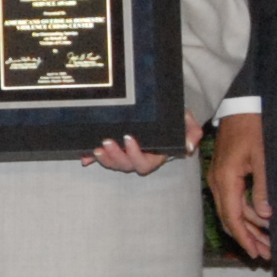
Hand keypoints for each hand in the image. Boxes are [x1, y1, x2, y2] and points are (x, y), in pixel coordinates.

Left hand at [88, 116, 202, 176]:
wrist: (166, 110)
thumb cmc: (176, 117)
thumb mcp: (187, 122)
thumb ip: (192, 133)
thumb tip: (189, 146)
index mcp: (155, 155)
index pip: (144, 163)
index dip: (135, 154)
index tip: (129, 138)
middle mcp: (139, 157)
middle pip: (125, 166)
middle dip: (115, 157)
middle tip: (106, 142)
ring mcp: (125, 154)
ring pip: (113, 163)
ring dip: (104, 158)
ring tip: (96, 148)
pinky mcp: (115, 148)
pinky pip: (102, 157)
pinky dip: (91, 158)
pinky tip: (84, 156)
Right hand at [207, 112, 268, 260]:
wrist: (244, 104)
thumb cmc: (255, 127)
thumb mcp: (264, 157)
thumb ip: (263, 187)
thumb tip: (265, 216)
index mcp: (225, 179)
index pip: (233, 217)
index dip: (245, 238)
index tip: (256, 253)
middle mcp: (218, 181)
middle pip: (230, 218)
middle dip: (248, 238)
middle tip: (266, 253)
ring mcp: (219, 177)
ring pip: (232, 210)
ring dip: (249, 226)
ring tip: (267, 241)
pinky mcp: (225, 172)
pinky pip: (233, 199)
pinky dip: (246, 212)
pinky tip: (260, 219)